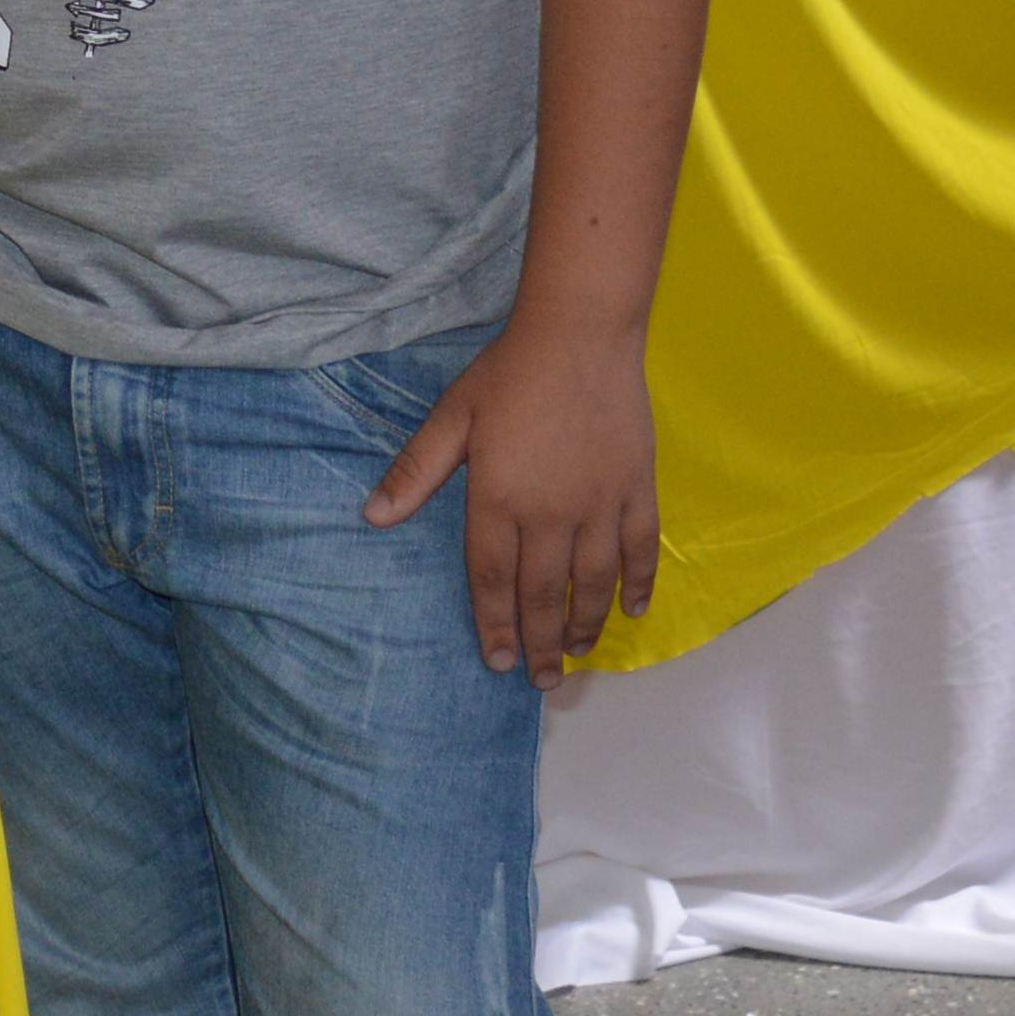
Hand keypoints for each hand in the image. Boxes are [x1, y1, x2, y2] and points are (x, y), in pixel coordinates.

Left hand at [359, 314, 657, 675]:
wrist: (581, 333)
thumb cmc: (509, 373)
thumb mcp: (452, 417)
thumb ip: (417, 471)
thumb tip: (372, 516)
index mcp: (499, 498)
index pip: (494, 579)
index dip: (494, 625)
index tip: (496, 662)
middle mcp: (550, 513)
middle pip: (543, 594)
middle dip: (540, 644)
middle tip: (543, 682)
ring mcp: (599, 503)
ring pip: (593, 582)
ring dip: (585, 625)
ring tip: (578, 654)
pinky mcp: (637, 488)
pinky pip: (641, 550)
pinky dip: (641, 584)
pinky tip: (633, 612)